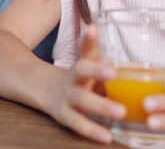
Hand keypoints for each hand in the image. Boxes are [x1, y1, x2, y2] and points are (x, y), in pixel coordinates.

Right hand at [46, 26, 124, 144]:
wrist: (43, 89)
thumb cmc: (77, 76)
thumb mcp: (85, 62)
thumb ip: (92, 49)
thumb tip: (93, 28)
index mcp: (80, 64)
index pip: (84, 49)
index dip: (88, 40)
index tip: (92, 29)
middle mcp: (72, 78)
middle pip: (81, 70)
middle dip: (96, 71)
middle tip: (114, 73)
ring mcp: (66, 97)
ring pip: (82, 100)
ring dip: (100, 107)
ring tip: (121, 113)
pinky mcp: (64, 115)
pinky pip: (78, 124)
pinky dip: (92, 131)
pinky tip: (106, 138)